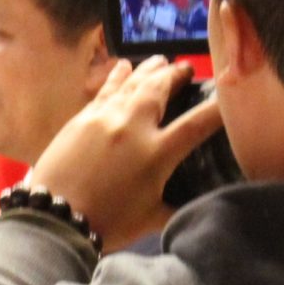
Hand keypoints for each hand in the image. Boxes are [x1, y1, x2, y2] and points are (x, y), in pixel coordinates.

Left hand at [28, 57, 221, 246]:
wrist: (55, 218)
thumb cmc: (107, 223)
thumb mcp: (151, 218)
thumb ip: (177, 205)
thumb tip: (198, 205)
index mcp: (158, 153)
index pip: (198, 124)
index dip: (218, 109)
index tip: (229, 97)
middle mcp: (134, 126)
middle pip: (161, 89)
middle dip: (176, 75)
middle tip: (185, 69)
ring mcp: (106, 117)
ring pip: (133, 83)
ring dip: (149, 70)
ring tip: (161, 61)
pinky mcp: (82, 118)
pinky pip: (106, 89)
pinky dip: (118, 76)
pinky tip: (124, 65)